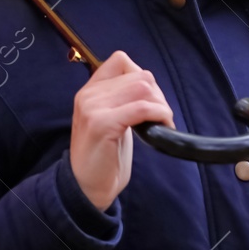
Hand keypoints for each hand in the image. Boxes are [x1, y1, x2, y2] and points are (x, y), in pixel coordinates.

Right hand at [68, 50, 173, 212]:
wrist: (86, 188)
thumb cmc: (103, 155)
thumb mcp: (110, 118)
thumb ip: (122, 98)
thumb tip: (149, 84)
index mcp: (90, 90)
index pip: (121, 60)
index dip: (142, 76)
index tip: (149, 100)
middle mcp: (88, 94)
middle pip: (140, 76)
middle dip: (158, 96)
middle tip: (161, 117)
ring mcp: (93, 108)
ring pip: (143, 88)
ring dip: (161, 106)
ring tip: (162, 123)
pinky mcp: (102, 124)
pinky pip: (141, 108)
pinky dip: (159, 114)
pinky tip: (162, 127)